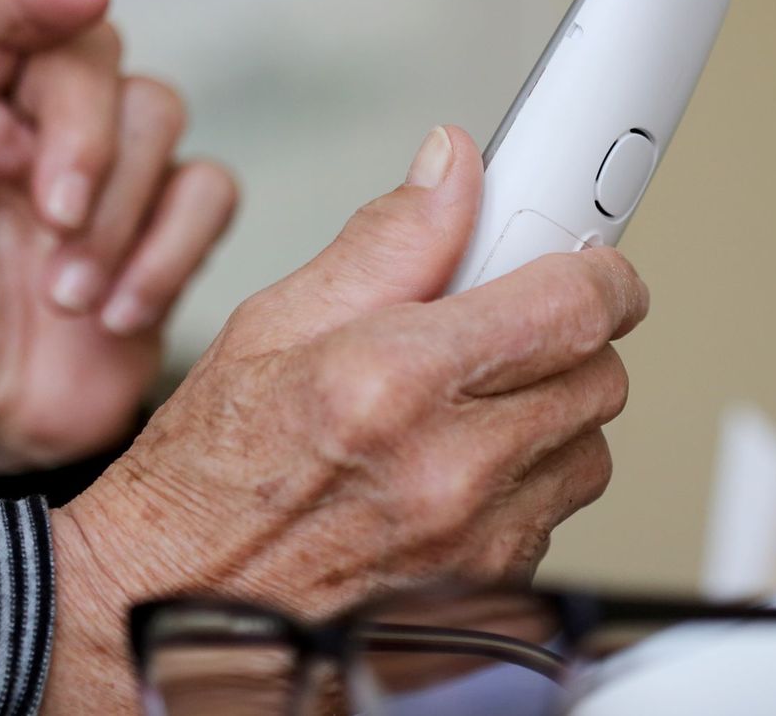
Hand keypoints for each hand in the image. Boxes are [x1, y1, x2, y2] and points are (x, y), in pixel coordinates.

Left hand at [0, 0, 236, 471]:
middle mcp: (35, 124)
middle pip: (95, 56)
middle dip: (87, 137)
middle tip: (55, 221)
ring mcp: (111, 173)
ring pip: (158, 115)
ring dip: (122, 214)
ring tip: (70, 299)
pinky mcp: (168, 225)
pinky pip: (208, 193)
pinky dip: (173, 253)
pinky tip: (120, 314)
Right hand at [43, 126, 648, 710]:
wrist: (175, 603)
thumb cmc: (208, 476)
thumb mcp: (271, 325)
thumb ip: (385, 241)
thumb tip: (453, 171)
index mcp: (395, 382)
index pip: (573, 307)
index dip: (598, 274)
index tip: (588, 265)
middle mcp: (450, 470)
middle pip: (600, 377)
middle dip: (566, 341)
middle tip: (506, 330)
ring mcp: (477, 543)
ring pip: (587, 450)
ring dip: (550, 416)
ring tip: (467, 407)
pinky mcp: (489, 594)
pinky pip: (554, 515)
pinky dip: (525, 485)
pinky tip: (454, 472)